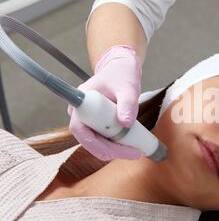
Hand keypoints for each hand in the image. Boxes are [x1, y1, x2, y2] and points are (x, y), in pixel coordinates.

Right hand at [67, 45, 142, 160]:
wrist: (121, 67)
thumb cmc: (122, 74)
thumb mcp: (128, 88)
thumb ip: (127, 104)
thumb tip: (126, 124)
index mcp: (81, 101)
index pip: (80, 129)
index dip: (95, 145)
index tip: (115, 152)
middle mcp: (80, 112)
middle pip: (89, 139)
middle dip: (111, 150)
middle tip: (134, 153)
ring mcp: (87, 118)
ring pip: (96, 141)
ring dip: (114, 149)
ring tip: (135, 151)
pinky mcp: (96, 121)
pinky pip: (102, 137)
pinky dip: (115, 144)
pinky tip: (131, 146)